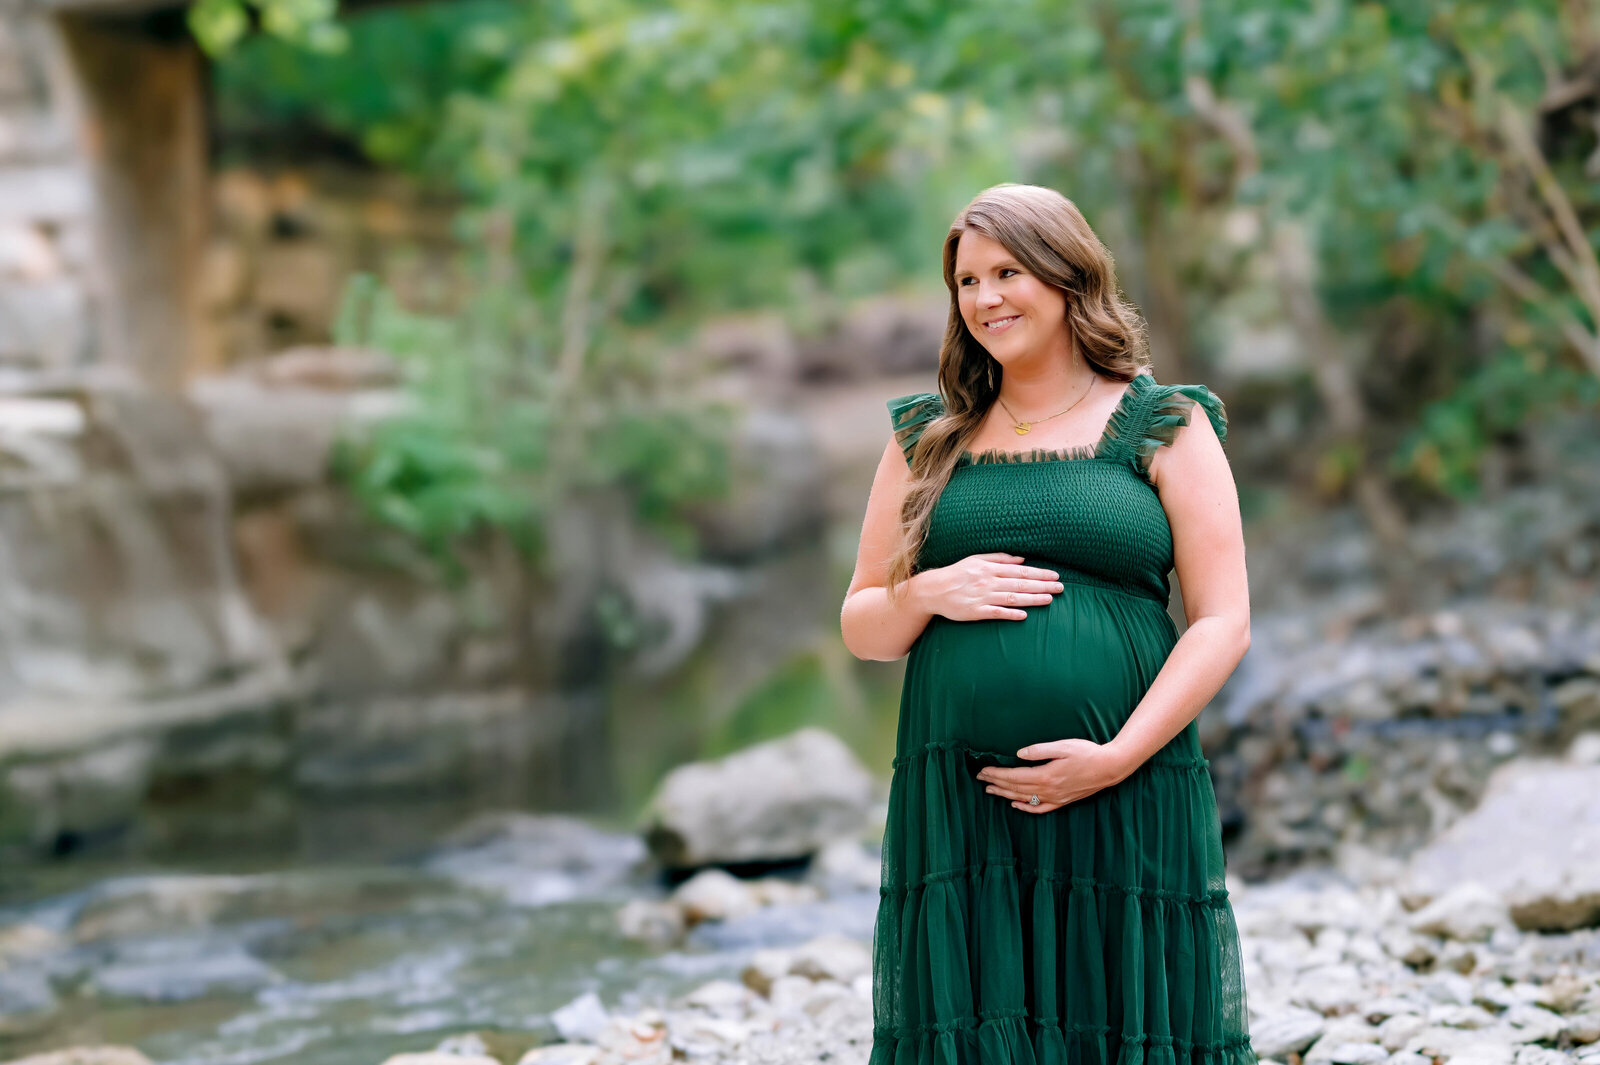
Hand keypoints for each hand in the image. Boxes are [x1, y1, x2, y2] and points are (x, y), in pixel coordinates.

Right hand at [917, 552, 1063, 621]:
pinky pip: (996, 613)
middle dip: (1042, 585)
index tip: (1055, 576)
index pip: (1020, 571)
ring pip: (1012, 598)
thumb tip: (1022, 559)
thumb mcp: (976, 560)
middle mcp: (988, 582)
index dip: (1038, 573)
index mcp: (989, 568)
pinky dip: (1010, 614)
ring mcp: (982, 597)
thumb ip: (999, 558)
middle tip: (1061, 588)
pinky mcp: (975, 612)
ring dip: (1032, 599)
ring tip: (1049, 600)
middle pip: (1020, 583)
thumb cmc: (956, 573)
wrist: (933, 590)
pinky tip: (1024, 615)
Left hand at [975, 738, 1131, 813]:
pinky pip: (1039, 808)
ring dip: (1005, 795)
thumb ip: (1039, 750)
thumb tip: (1019, 754)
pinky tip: (1015, 805)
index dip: (996, 774)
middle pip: (1015, 788)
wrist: (1110, 768)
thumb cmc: (1087, 753)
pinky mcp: (1062, 801)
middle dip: (996, 783)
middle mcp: (1048, 790)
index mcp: (1045, 775)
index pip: (1013, 777)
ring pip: (1024, 799)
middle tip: (980, 780)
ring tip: (990, 791)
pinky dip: (1025, 807)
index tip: (983, 771)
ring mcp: (1055, 798)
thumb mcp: (1063, 746)